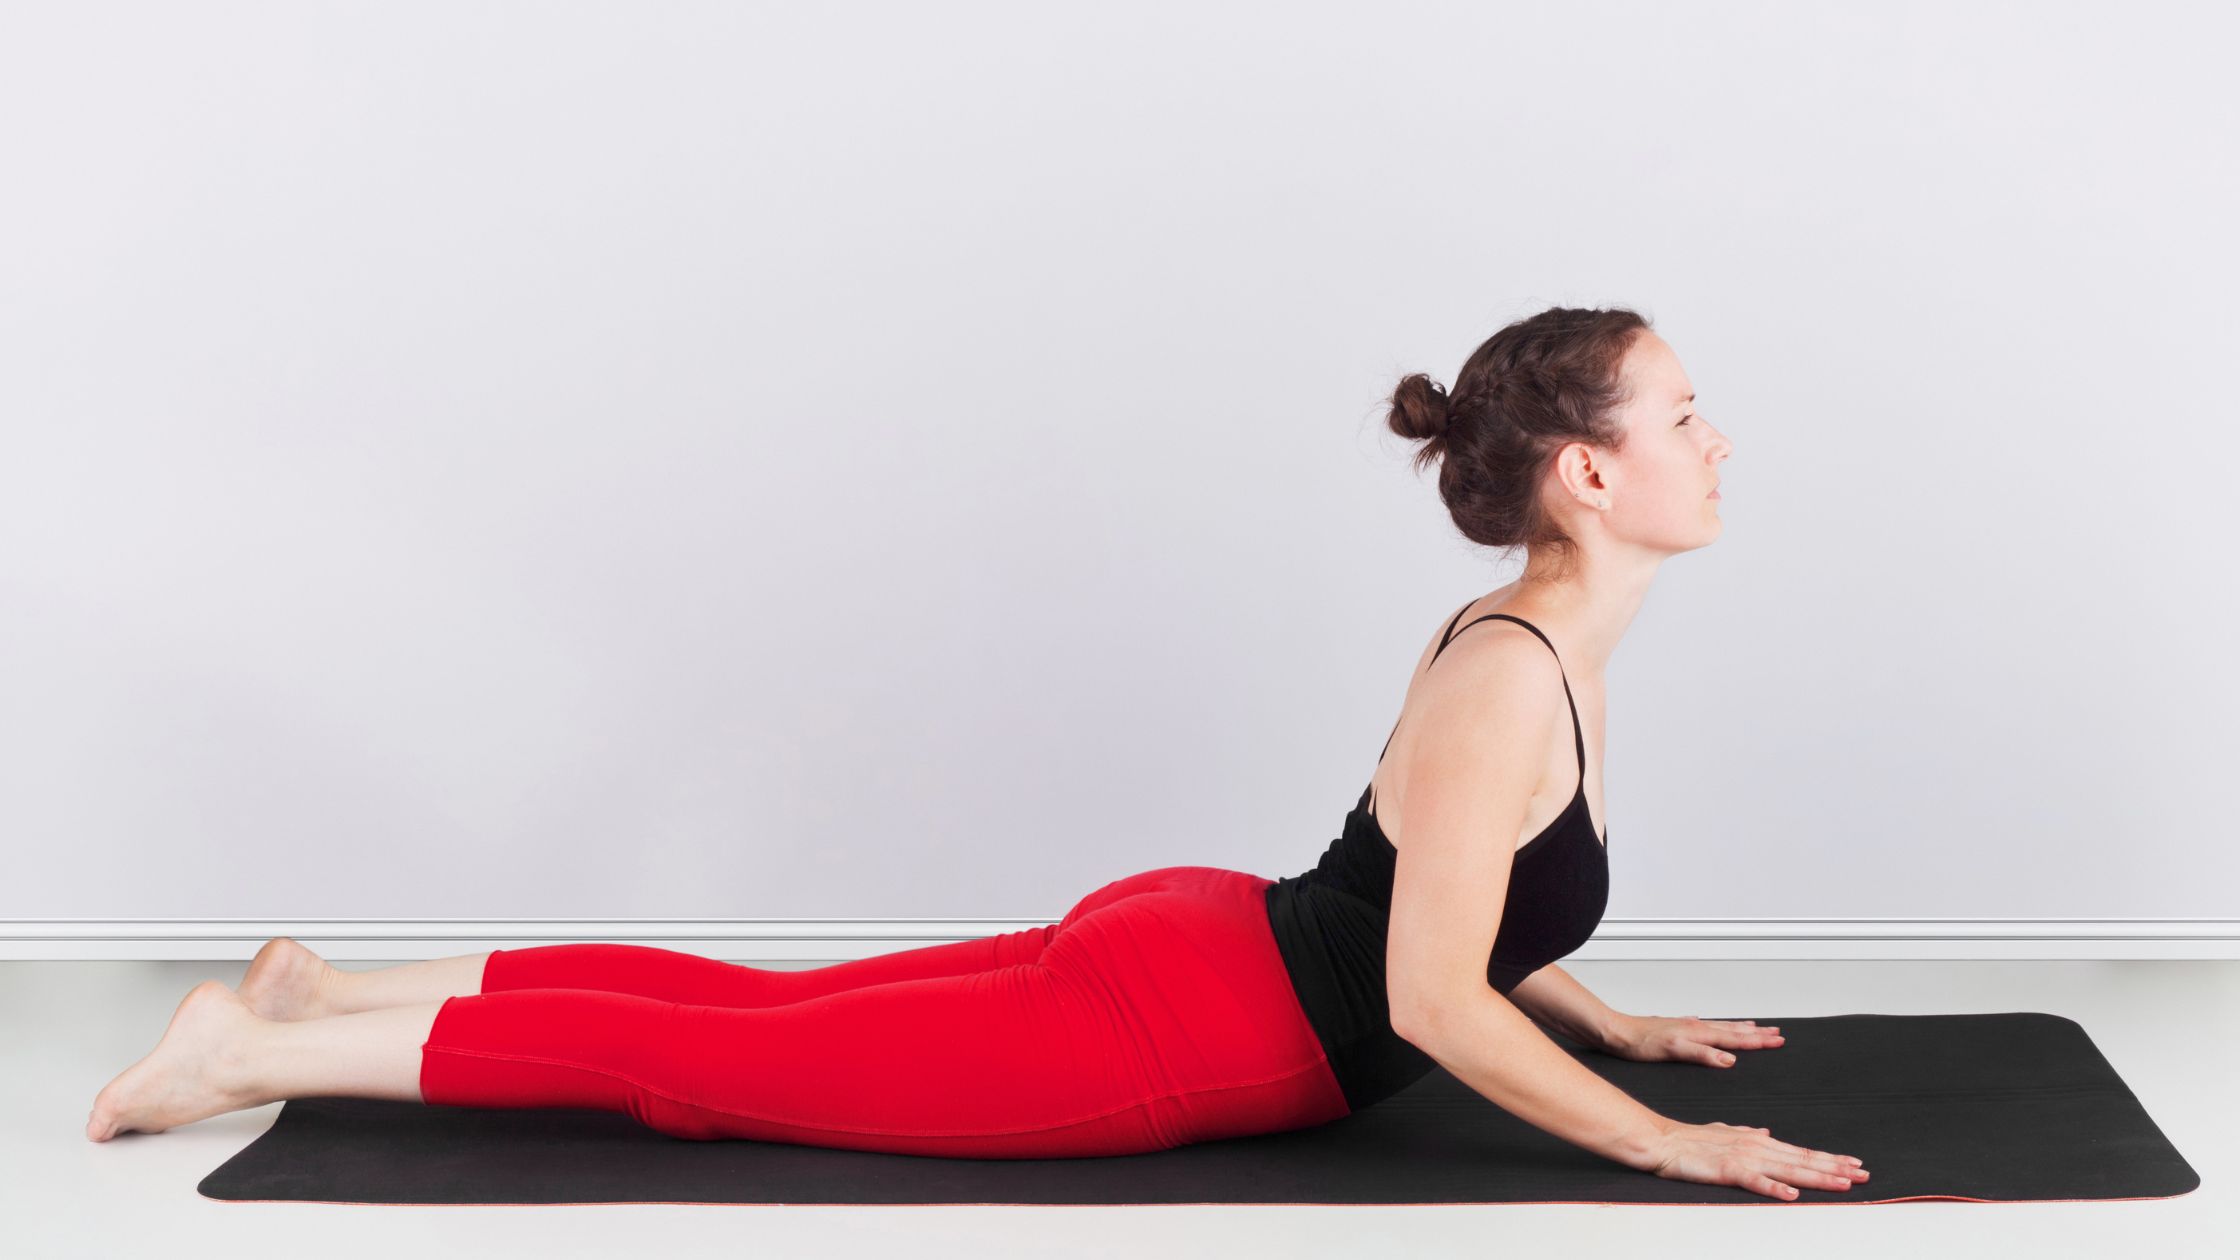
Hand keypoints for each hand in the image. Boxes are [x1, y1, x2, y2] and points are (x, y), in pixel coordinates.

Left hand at [1607, 1014, 1782, 1066]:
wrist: (1616, 1033)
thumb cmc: (1640, 1043)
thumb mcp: (1674, 1051)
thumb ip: (1703, 1054)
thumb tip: (1730, 1060)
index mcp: (1699, 1033)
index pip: (1736, 1038)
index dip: (1759, 1041)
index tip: (1779, 1041)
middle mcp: (1696, 1027)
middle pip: (1735, 1030)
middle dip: (1758, 1033)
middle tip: (1778, 1034)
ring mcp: (1688, 1028)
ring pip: (1723, 1027)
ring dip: (1743, 1029)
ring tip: (1758, 1028)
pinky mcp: (1678, 1031)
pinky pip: (1709, 1028)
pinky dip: (1722, 1029)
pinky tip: (1719, 1029)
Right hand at [1641, 1119, 1868, 1200]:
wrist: (1663, 1141)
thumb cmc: (1690, 1139)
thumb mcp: (1725, 1132)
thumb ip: (1748, 1134)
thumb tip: (1769, 1134)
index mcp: (1758, 1140)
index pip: (1802, 1152)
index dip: (1830, 1158)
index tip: (1854, 1163)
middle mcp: (1757, 1147)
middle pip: (1804, 1160)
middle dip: (1836, 1168)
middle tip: (1864, 1174)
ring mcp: (1744, 1158)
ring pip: (1789, 1171)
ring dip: (1818, 1178)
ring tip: (1844, 1183)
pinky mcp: (1728, 1171)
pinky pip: (1756, 1182)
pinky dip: (1775, 1189)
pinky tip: (1793, 1196)